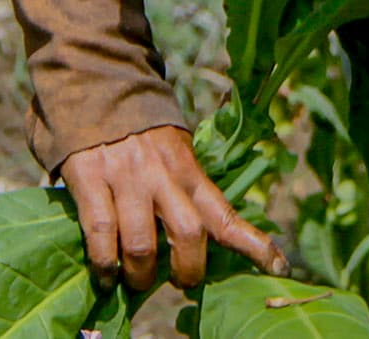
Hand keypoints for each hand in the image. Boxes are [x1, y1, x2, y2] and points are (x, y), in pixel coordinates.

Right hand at [64, 125, 285, 291]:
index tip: (278, 267)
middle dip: (188, 270)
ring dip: (142, 275)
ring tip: (136, 282)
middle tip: (182, 282)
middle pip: (188, 234)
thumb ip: (188, 187)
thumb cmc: (142, 132)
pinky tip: (107, 276)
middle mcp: (161, 174)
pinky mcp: (90, 179)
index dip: (253, 244)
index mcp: (189, 169)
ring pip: (142, 243)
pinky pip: (101, 233)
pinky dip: (105, 263)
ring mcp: (125, 178)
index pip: (225, 213)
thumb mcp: (176, 150)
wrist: (98, 86)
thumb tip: (206, 238)